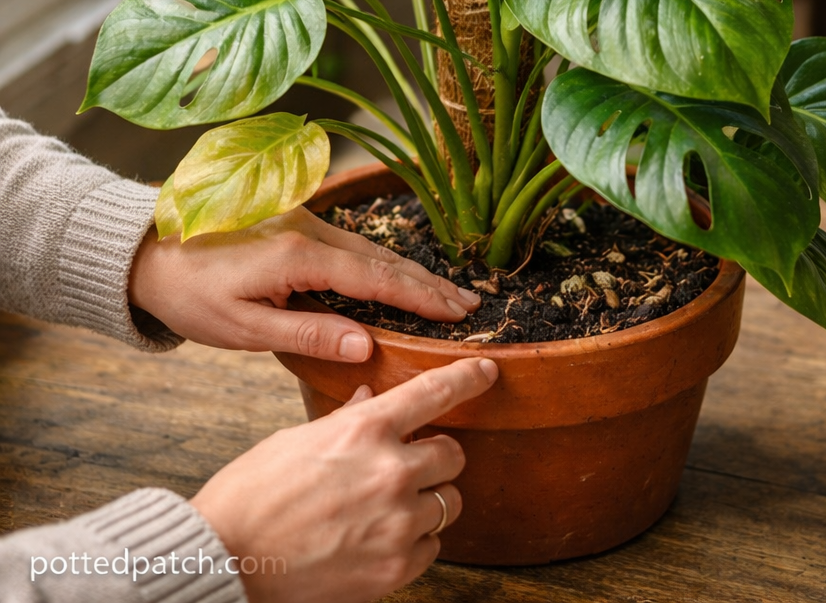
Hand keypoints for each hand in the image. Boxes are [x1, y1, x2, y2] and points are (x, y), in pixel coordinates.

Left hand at [128, 206, 479, 359]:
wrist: (146, 250)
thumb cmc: (189, 295)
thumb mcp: (241, 328)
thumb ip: (307, 332)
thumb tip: (367, 344)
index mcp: (299, 255)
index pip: (376, 278)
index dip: (420, 296)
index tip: (457, 311)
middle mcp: (310, 230)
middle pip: (383, 258)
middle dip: (428, 283)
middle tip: (470, 303)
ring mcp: (304, 220)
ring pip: (370, 248)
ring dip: (410, 272)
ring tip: (446, 293)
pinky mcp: (296, 221)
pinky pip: (352, 244)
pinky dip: (383, 262)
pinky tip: (398, 277)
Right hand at [192, 357, 497, 602]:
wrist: (225, 560)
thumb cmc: (252, 493)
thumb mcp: (298, 439)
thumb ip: (345, 419)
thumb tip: (369, 398)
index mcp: (364, 429)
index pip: (434, 392)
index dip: (467, 377)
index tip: (487, 371)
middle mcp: (390, 471)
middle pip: (454, 453)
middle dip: (438, 455)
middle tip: (412, 463)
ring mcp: (396, 522)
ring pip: (450, 501)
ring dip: (430, 499)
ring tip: (391, 506)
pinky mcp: (395, 567)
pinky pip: (434, 546)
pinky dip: (418, 541)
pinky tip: (383, 538)